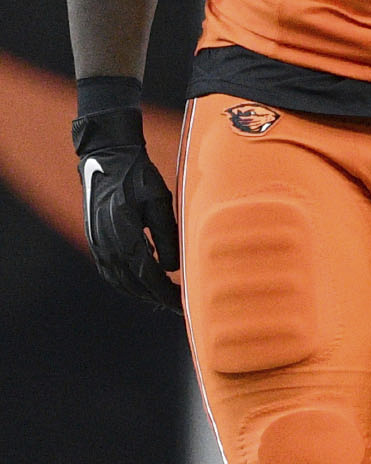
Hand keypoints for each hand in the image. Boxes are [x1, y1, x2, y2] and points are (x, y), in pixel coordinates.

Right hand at [73, 106, 180, 312]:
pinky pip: (109, 271)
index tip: (183, 304)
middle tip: (178, 305)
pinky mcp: (94, 240)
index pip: (148, 277)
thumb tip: (173, 268)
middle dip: (156, 297)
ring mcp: (97, 244)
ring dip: (140, 293)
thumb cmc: (138, 177)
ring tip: (162, 298)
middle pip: (133, 284)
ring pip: (119, 280)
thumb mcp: (159, 203)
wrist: (106, 158)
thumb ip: (166, 236)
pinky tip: (140, 283)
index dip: (165, 294)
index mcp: (124, 236)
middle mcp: (107, 246)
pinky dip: (125, 282)